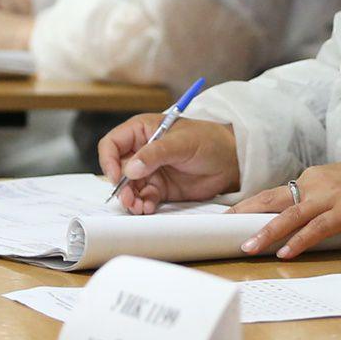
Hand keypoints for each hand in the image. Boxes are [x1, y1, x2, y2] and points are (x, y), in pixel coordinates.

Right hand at [98, 115, 240, 211]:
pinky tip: (149, 208)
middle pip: (118, 170)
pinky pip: (144, 198)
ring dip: (131, 199)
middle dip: (120, 186)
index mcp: (142, 130)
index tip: (116, 177)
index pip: (113, 144)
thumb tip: (130, 169)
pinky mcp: (160, 188)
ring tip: (138, 207)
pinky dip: (143, 205)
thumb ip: (155, 154)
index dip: (109, 160)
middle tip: (128, 199)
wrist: (231, 161)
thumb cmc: (208, 140)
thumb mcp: (181, 143)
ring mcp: (150, 171)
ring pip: (129, 188)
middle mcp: (142, 151)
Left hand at [231, 158, 340, 259]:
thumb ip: (321, 200)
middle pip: (274, 199)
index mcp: (315, 177)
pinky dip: (300, 240)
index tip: (231, 216)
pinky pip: (317, 228)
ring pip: (291, 214)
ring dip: (267, 232)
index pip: (277, 193)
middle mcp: (318, 182)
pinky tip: (286, 253)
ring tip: (247, 247)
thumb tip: (302, 220)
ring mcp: (332, 196)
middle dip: (247, 213)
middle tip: (224, 227)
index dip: (252, 205)